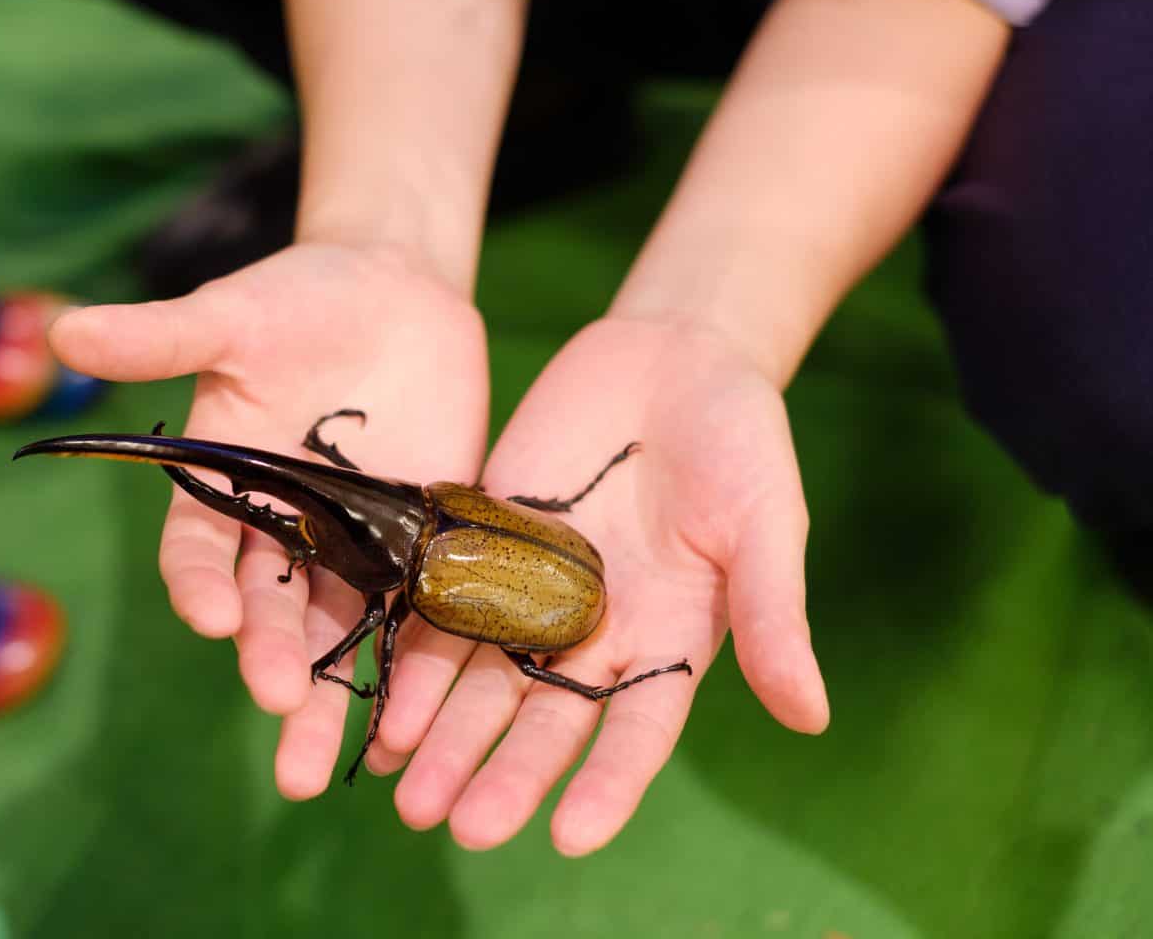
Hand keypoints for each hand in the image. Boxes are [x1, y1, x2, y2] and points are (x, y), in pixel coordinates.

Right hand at [48, 242, 488, 795]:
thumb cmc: (298, 298)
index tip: (214, 618)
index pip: (198, 552)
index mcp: (223, 488)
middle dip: (272, 662)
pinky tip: (413, 724)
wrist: (393, 290)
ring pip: (337, 632)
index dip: (200, 586)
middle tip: (280, 708)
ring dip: (330, 697)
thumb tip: (61, 330)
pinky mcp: (420, 542)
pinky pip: (417, 610)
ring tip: (319, 767)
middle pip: (269, 612)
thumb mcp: (231, 314)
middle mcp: (282, 531)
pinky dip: (415, 664)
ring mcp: (352, 544)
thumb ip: (161, 336)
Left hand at [364, 315, 828, 854]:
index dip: (606, 785)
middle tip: (462, 827)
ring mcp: (531, 590)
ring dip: (444, 737)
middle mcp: (592, 634)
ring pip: (482, 679)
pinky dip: (414, 655)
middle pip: (544, 719)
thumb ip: (773, 615)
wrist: (671, 356)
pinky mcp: (482, 541)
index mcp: (666, 643)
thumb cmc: (741, 442)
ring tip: (405, 792)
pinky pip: (441, 606)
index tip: (572, 836)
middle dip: (504, 772)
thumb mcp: (768, 524)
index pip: (636, 732)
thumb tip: (811, 718)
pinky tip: (382, 703)